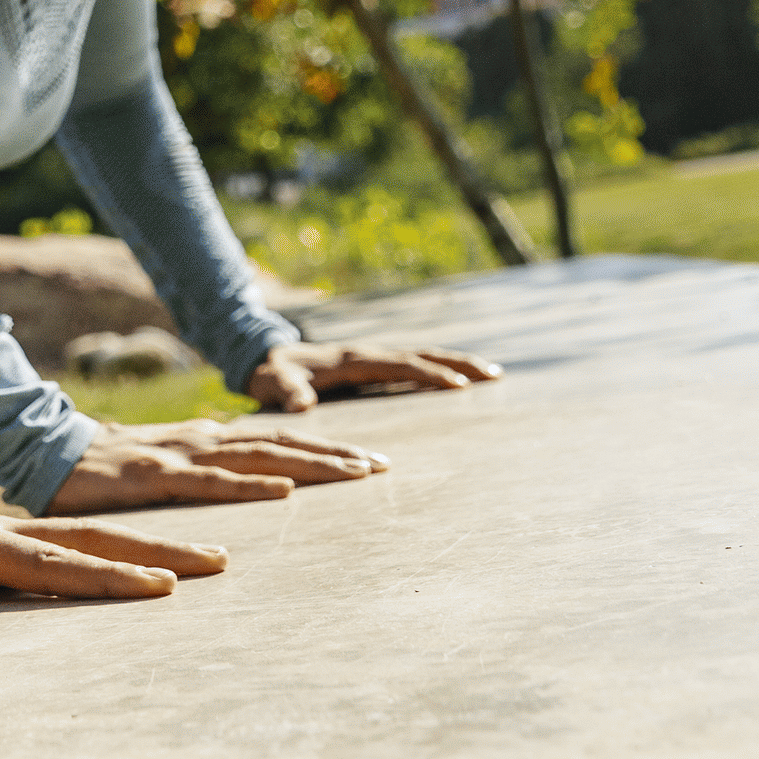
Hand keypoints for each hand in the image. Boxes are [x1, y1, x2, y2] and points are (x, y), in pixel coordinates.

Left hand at [0, 488, 225, 635]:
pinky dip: (110, 557)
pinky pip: (64, 554)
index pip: (46, 562)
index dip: (103, 575)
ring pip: (82, 542)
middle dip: (153, 551)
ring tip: (205, 559)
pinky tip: (141, 570)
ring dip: (142, 549)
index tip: (160, 585)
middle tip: (219, 562)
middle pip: (85, 541)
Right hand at [49, 419, 385, 510]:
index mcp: (207, 441)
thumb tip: (241, 497)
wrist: (43, 452)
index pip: (277, 441)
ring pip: (257, 457)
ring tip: (356, 473)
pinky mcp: (154, 474)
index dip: (325, 448)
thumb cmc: (103, 470)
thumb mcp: (163, 470)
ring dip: (310, 465)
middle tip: (383, 467)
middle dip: (335, 455)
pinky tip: (283, 490)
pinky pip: (210, 482)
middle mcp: (202, 442)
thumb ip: (201, 477)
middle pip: (280, 444)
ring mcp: (180, 455)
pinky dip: (250, 485)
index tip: (371, 461)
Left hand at [245, 340, 500, 412]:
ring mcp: (371, 357)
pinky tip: (458, 380)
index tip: (460, 384)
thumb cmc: (268, 373)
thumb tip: (300, 405)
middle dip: (457, 363)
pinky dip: (438, 368)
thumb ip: (284, 391)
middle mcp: (366, 353)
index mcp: (350, 359)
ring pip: (420, 356)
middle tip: (495, 374)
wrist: (262, 356)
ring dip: (455, 362)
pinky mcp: (371, 365)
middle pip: (420, 355)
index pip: (398, 365)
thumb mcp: (271, 382)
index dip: (428, 374)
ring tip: (492, 374)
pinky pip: (411, 365)